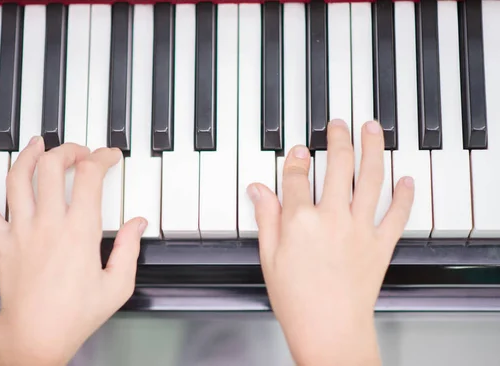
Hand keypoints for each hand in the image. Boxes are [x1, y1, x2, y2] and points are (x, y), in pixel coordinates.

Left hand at [0, 137, 146, 365]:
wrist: (36, 336)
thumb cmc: (74, 315)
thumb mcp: (117, 285)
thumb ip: (129, 249)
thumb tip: (137, 223)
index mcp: (80, 231)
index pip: (90, 176)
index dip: (101, 158)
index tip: (108, 156)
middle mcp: (49, 224)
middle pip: (52, 167)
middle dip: (68, 150)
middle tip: (77, 151)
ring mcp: (22, 232)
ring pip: (18, 180)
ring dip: (28, 156)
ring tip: (37, 145)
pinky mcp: (3, 244)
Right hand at [248, 119, 413, 365]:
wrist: (329, 329)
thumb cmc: (297, 300)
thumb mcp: (269, 257)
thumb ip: (266, 218)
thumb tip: (258, 190)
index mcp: (300, 221)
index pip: (298, 177)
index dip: (297, 159)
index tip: (299, 149)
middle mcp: (332, 218)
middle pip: (338, 166)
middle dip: (338, 139)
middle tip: (338, 124)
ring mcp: (360, 229)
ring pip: (371, 178)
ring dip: (373, 149)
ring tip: (372, 129)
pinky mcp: (381, 244)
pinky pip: (397, 214)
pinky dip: (405, 195)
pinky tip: (406, 179)